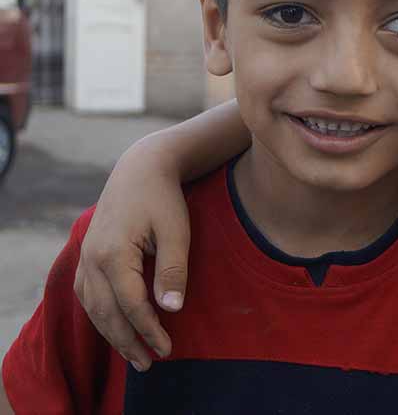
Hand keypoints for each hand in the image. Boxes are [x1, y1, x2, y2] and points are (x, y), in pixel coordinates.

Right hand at [73, 139, 190, 370]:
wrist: (140, 169)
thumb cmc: (163, 199)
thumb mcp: (177, 231)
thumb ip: (173, 270)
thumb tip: (172, 308)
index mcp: (114, 254)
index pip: (131, 305)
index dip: (149, 330)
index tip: (167, 349)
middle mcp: (92, 259)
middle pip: (107, 313)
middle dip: (128, 342)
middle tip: (150, 364)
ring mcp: (85, 258)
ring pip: (94, 308)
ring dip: (113, 335)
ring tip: (135, 356)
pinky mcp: (87, 256)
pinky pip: (88, 296)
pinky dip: (101, 317)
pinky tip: (116, 329)